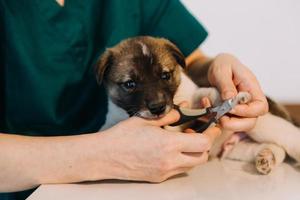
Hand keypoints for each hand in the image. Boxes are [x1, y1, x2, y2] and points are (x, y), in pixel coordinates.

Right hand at [95, 108, 220, 182]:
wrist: (104, 156)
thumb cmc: (123, 136)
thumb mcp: (146, 120)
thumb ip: (169, 116)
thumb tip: (182, 111)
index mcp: (168, 144)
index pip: (203, 143)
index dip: (211, 134)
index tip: (211, 126)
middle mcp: (170, 161)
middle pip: (202, 157)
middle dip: (204, 145)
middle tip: (198, 133)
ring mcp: (164, 172)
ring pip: (191, 165)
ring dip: (193, 153)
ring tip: (183, 141)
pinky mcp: (158, 178)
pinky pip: (178, 170)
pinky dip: (181, 160)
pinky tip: (170, 150)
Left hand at [208, 53, 267, 130]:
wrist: (216, 67)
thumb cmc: (223, 65)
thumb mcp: (222, 70)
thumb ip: (226, 84)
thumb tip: (230, 99)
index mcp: (252, 89)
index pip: (260, 107)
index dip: (248, 112)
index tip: (231, 108)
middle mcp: (249, 102)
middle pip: (251, 122)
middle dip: (235, 124)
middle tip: (219, 116)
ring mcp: (240, 109)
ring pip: (239, 126)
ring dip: (224, 123)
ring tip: (211, 112)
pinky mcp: (230, 113)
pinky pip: (226, 123)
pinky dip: (215, 120)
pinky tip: (206, 108)